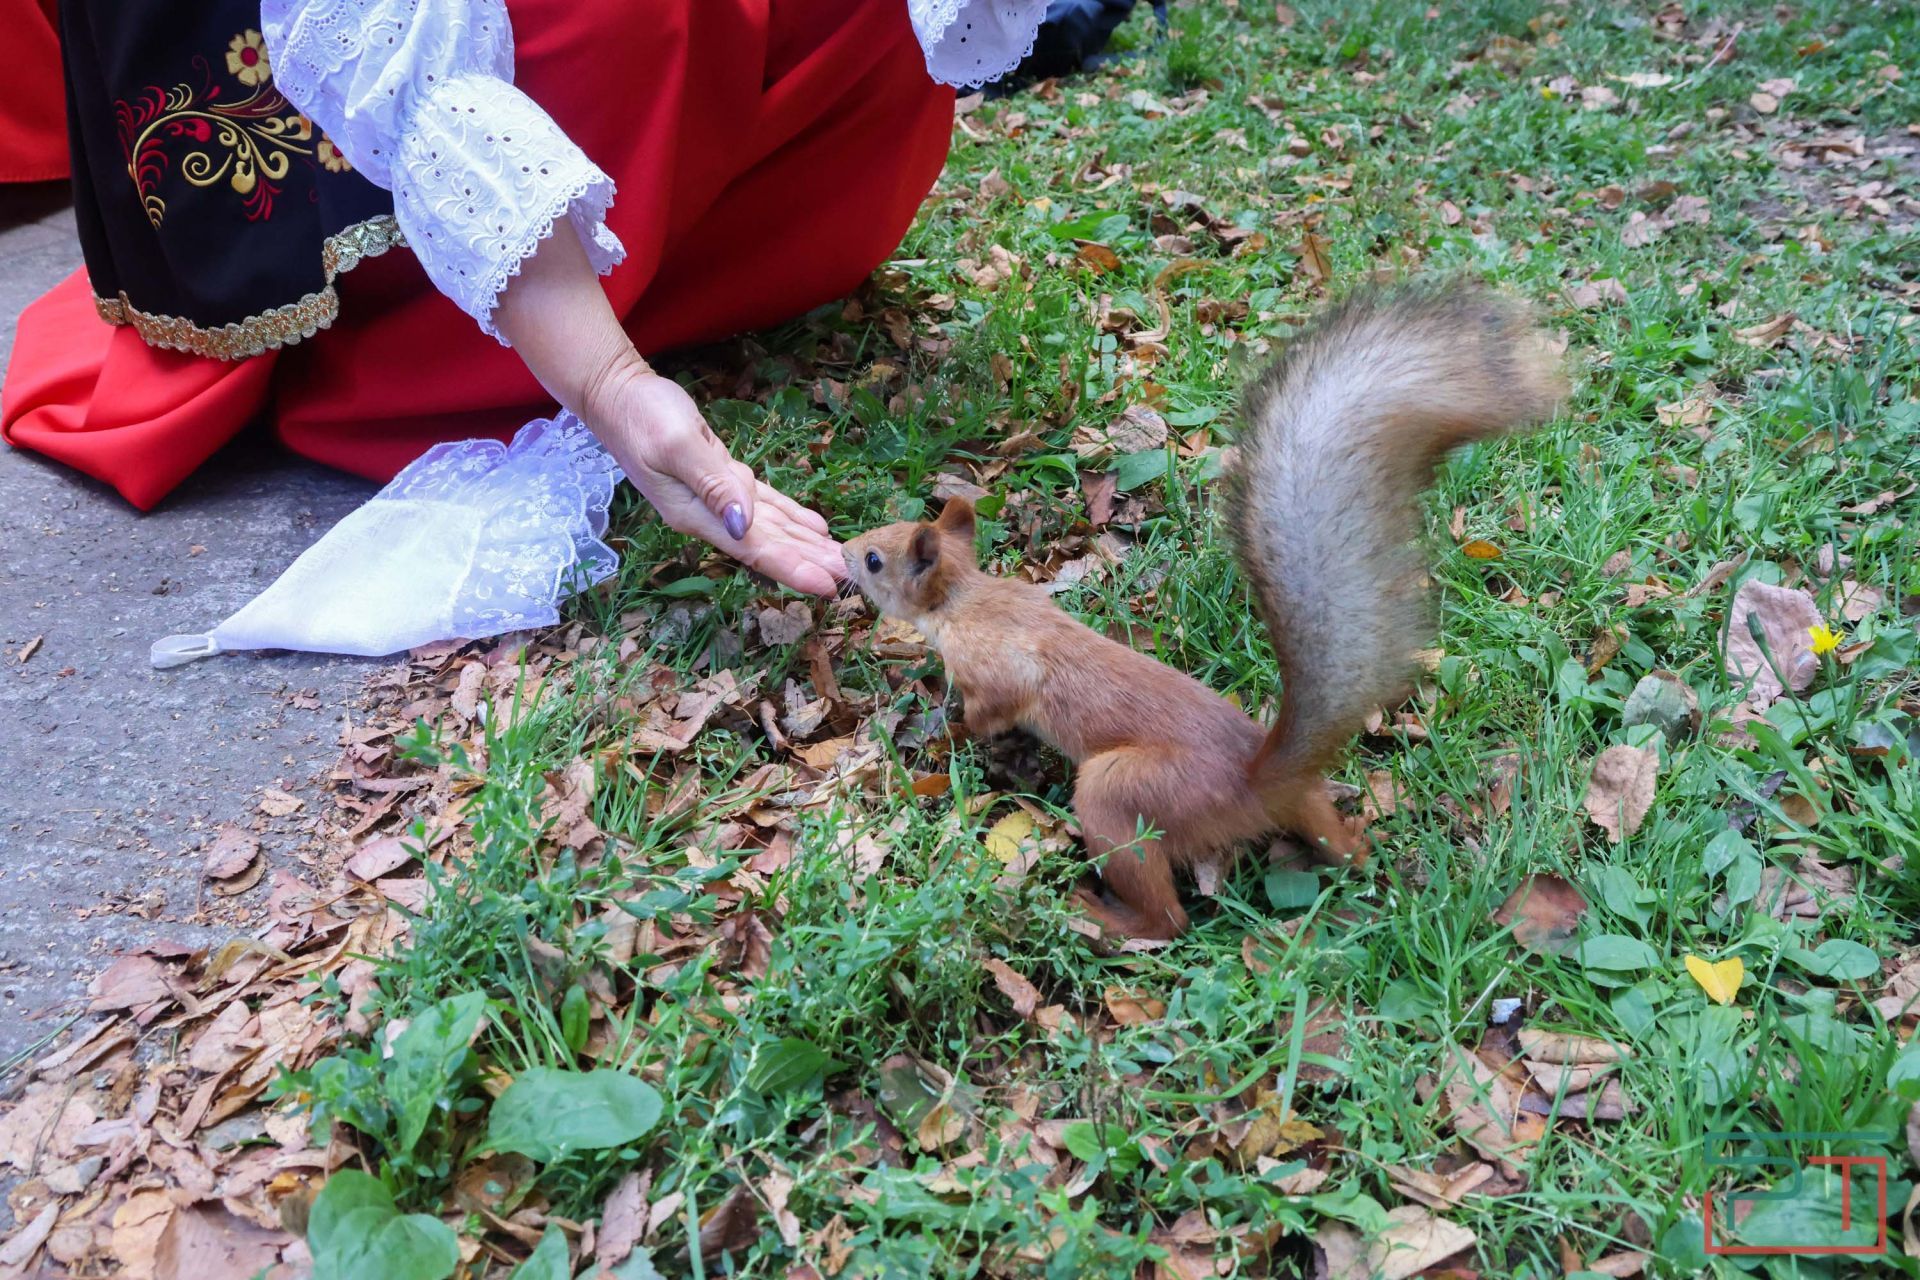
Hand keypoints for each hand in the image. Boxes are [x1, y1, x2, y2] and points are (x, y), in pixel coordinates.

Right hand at [586, 362, 842, 595]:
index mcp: (697, 514)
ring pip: (772, 528)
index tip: (826, 586)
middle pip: (769, 545)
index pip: (754, 549)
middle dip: (809, 562)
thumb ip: (712, 485)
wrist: (617, 395)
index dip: (792, 568)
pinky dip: (792, 518)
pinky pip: (766, 506)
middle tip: (852, 579)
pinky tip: (816, 530)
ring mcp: (717, 499)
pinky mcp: (723, 479)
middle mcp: (710, 515)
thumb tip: (743, 525)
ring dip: (807, 546)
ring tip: (841, 563)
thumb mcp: (676, 446)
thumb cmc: (642, 417)